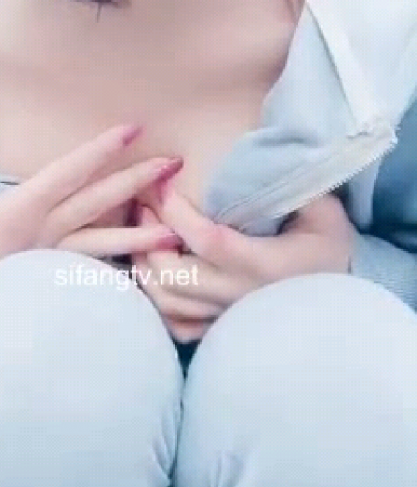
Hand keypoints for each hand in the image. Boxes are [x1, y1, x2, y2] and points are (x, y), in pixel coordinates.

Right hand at [0, 90, 183, 303]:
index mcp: (21, 211)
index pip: (70, 173)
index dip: (102, 149)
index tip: (133, 129)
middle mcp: (42, 237)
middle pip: (98, 205)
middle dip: (136, 182)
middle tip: (174, 165)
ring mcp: (46, 265)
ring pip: (101, 246)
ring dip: (139, 236)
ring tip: (174, 232)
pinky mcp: (42, 286)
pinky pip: (86, 276)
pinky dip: (114, 273)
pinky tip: (140, 273)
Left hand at [131, 184, 353, 343]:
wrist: (344, 300)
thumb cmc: (329, 246)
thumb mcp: (322, 211)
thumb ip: (291, 186)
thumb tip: (261, 157)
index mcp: (265, 265)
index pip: (208, 240)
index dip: (176, 212)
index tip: (161, 183)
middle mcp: (239, 295)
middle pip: (174, 275)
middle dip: (148, 236)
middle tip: (143, 205)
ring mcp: (226, 317)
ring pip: (167, 301)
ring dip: (144, 267)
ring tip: (141, 235)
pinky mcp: (220, 329)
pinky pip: (177, 325)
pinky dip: (158, 302)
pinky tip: (154, 274)